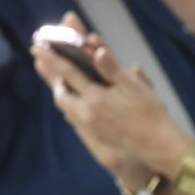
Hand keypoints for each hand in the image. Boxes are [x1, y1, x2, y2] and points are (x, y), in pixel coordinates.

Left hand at [31, 13, 187, 177]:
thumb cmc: (150, 114)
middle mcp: (87, 114)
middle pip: (62, 94)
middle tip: (50, 66)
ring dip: (64, 94)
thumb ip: (113, 69)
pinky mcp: (96, 135)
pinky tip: (80, 103)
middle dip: (55, 79)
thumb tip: (97, 50)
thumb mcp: (135, 87)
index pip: (68, 72)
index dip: (51, 58)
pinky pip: (76, 118)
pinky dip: (73, 106)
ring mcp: (90, 126)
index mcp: (95, 98)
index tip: (36, 47)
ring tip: (63, 83)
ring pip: (67, 108)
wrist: (158, 147)